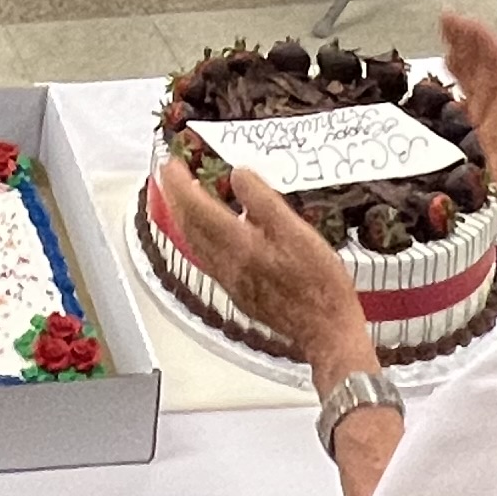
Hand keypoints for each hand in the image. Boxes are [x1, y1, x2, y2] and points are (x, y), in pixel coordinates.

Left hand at [143, 156, 364, 364]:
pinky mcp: (239, 293)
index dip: (179, 183)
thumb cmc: (319, 286)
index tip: (170, 163)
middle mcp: (226, 264)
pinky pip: (207, 258)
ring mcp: (230, 281)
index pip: (196, 208)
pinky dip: (199, 236)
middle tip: (170, 174)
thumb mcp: (298, 232)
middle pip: (189, 226)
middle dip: (175, 197)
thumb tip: (238, 175)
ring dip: (184, 217)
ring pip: (195, 243)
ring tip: (183, 197)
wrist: (326, 332)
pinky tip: (209, 234)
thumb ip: (264, 202)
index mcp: (239, 245)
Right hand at [439, 15, 496, 271]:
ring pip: (479, 86)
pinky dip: (465, 95)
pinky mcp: (495, 143)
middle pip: (487, 67)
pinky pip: (476, 111)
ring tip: (446, 44)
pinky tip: (456, 86)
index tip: (459, 22)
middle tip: (445, 22)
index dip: (480, 40)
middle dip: (467, 43)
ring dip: (464, 64)